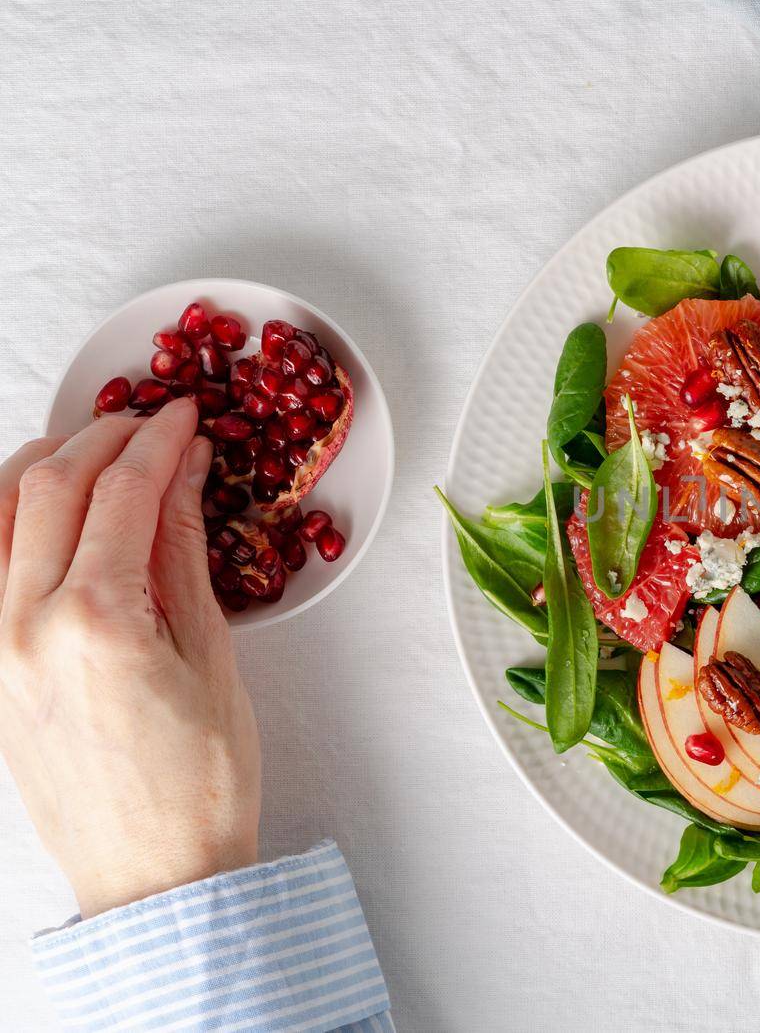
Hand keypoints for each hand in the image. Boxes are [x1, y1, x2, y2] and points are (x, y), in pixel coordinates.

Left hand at [0, 400, 259, 916]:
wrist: (154, 871)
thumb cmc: (198, 780)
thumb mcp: (211, 654)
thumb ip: (184, 551)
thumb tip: (184, 473)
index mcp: (96, 623)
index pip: (121, 493)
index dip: (158, 440)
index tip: (186, 416)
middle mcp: (24, 627)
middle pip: (49, 488)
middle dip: (101, 438)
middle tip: (148, 422)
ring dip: (41, 465)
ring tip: (90, 448)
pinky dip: (8, 520)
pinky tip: (43, 509)